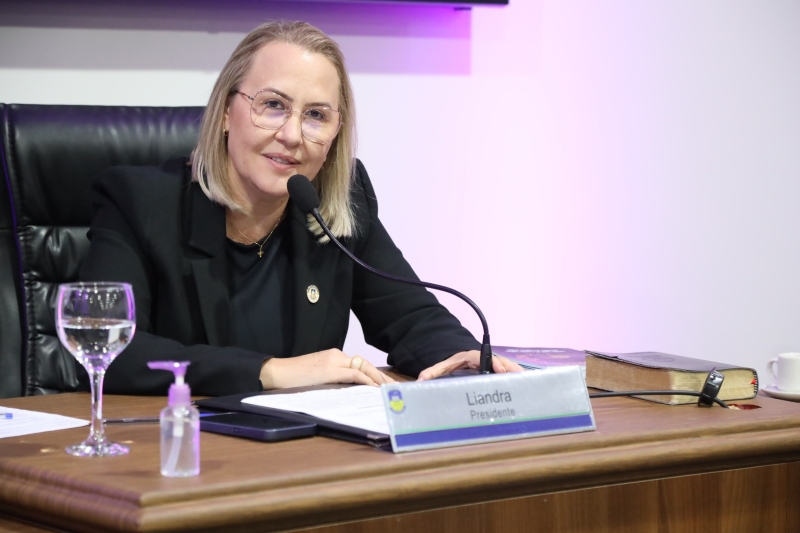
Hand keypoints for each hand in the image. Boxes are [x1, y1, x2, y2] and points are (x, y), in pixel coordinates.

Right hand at [260, 349, 395, 388]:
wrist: (276, 373)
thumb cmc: (293, 378)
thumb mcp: (317, 377)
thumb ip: (332, 379)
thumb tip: (348, 391)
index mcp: (333, 355)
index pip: (359, 363)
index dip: (374, 373)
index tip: (385, 383)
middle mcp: (336, 355)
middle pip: (365, 363)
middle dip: (381, 375)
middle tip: (394, 386)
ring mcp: (334, 360)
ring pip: (363, 367)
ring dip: (378, 378)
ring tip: (388, 389)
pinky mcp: (330, 369)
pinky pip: (354, 374)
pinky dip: (367, 381)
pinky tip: (375, 388)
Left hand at [417, 350, 523, 380]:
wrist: (462, 360)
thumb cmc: (455, 363)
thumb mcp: (444, 367)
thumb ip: (433, 372)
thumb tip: (420, 381)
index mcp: (473, 356)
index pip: (486, 358)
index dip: (494, 363)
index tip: (500, 370)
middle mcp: (487, 360)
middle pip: (503, 363)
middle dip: (511, 371)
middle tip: (519, 381)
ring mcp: (496, 365)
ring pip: (510, 370)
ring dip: (518, 378)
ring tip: (528, 389)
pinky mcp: (501, 372)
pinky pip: (513, 376)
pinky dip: (520, 383)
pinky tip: (527, 392)